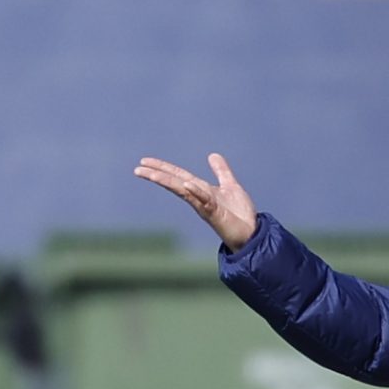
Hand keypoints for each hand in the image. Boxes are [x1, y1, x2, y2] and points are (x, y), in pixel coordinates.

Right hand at [134, 153, 258, 248]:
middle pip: (174, 183)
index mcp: (201, 190)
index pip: (178, 176)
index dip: (162, 167)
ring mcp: (204, 206)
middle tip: (137, 169)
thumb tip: (212, 155)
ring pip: (183, 191)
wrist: (251, 234)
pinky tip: (187, 185)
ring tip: (151, 173)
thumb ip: (221, 171)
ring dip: (167, 182)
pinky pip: (204, 201)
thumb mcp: (230, 186)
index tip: (145, 161)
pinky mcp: (214, 214)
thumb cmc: (239, 214)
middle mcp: (198, 198)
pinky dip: (195, 192)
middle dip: (156, 175)